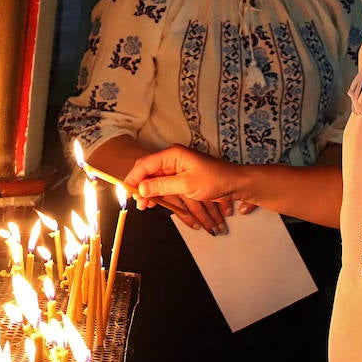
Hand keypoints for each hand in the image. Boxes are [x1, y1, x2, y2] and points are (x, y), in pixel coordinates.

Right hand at [123, 145, 244, 234]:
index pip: (145, 165)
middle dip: (140, 187)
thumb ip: (162, 185)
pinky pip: (163, 184)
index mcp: (172, 155)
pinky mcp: (179, 176)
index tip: (127, 192)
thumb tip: (142, 188)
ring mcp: (175, 168)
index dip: (133, 178)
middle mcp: (171, 159)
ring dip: (148, 192)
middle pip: (147, 171)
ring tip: (145, 206)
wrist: (234, 183)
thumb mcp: (187, 185)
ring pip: (154, 179)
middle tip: (138, 203)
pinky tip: (154, 203)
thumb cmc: (214, 180)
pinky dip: (157, 193)